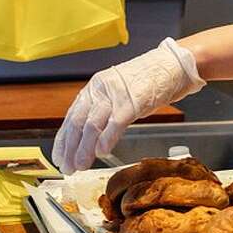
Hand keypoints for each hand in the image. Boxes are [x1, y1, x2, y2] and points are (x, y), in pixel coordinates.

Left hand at [51, 38, 204, 173]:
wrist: (174, 65)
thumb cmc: (149, 82)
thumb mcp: (119, 94)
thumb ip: (104, 110)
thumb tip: (90, 137)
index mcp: (95, 87)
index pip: (72, 116)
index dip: (63, 139)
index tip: (59, 157)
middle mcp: (101, 89)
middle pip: (78, 122)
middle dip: (70, 148)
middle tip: (66, 167)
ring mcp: (116, 94)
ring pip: (92, 124)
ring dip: (84, 148)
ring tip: (80, 165)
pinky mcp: (133, 100)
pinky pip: (115, 122)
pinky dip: (107, 139)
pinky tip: (102, 152)